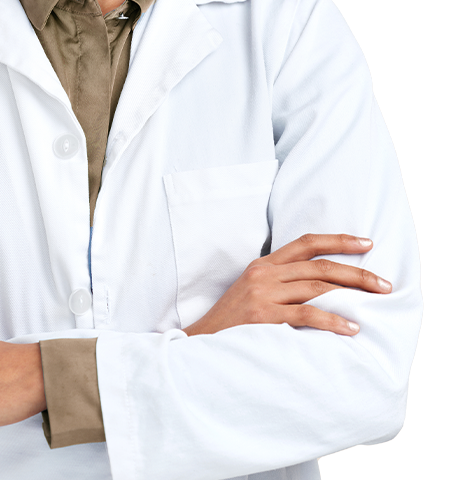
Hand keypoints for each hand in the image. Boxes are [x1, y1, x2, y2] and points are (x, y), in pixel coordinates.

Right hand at [183, 234, 391, 337]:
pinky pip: (306, 315)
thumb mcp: (253, 292)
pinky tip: (351, 328)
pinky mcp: (264, 317)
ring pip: (317, 287)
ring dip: (351, 295)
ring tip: (375, 303)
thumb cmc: (232, 323)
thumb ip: (281, 284)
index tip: (366, 242)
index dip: (338, 240)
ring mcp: (263, 294)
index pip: (306, 243)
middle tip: (384, 284)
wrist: (201, 344)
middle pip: (319, 265)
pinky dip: (332, 321)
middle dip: (357, 272)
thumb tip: (324, 287)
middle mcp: (264, 274)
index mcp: (263, 264)